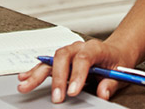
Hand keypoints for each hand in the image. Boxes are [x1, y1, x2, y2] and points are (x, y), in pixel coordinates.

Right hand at [16, 39, 131, 102]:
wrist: (115, 52)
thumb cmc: (116, 61)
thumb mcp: (120, 72)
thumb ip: (110, 83)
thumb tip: (103, 93)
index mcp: (95, 48)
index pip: (84, 58)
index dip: (77, 75)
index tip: (73, 92)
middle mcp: (79, 47)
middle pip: (63, 57)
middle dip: (58, 78)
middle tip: (57, 97)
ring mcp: (68, 52)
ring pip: (50, 60)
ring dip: (37, 74)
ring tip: (26, 86)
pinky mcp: (61, 59)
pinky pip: (46, 64)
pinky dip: (34, 71)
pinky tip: (24, 77)